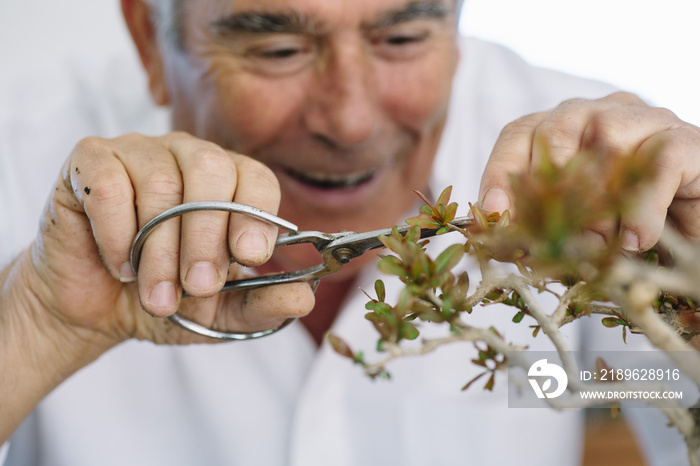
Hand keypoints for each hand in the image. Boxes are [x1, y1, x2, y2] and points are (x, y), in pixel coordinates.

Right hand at [0, 132, 315, 441]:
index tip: (249, 257)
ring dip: (160, 252)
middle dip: (207, 237)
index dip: (256, 214)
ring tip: (157, 296)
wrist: (95, 309)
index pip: (256, 178)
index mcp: (228, 183)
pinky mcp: (90, 161)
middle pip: (210, 170)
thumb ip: (261, 304)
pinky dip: (117, 235)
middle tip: (198, 287)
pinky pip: (110, 187)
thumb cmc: (164, 298)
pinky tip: (121, 265)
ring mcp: (139, 152)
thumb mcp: (219, 313)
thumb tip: (306, 298)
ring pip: (160, 184)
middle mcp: (187, 156)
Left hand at [478, 91, 699, 250]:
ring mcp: (647, 120)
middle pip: (555, 130)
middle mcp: (602, 113)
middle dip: (549, 191)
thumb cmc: (624, 226)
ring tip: (602, 243)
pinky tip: (636, 240)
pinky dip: (641, 208)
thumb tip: (499, 230)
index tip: (493, 213)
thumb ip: (539, 223)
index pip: (520, 133)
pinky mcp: (689, 141)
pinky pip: (658, 164)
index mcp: (566, 128)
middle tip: (557, 236)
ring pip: (605, 140)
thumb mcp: (572, 225)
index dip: (500, 171)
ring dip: (597, 202)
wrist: (690, 236)